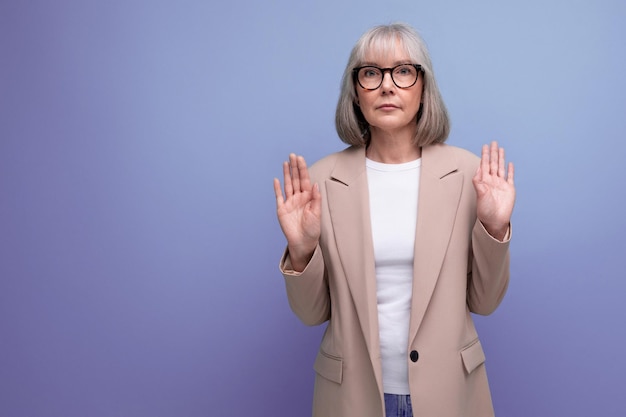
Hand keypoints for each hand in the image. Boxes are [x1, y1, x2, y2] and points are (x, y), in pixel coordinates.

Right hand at [274, 154, 320, 270]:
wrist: (303, 242)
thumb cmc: (312, 229)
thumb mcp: (317, 214)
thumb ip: (316, 199)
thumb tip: (315, 184)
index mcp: (308, 197)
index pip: (305, 180)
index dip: (302, 169)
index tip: (300, 159)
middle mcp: (298, 198)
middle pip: (296, 179)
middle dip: (294, 167)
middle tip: (292, 155)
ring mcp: (289, 202)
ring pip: (288, 185)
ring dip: (286, 174)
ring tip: (286, 163)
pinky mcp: (281, 209)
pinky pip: (279, 196)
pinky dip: (277, 188)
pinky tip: (276, 179)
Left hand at [472, 141, 515, 240]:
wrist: (496, 221)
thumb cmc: (485, 211)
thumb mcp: (481, 197)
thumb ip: (479, 185)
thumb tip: (477, 173)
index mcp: (484, 182)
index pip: (484, 165)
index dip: (485, 156)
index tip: (484, 147)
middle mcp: (492, 181)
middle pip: (493, 163)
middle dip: (492, 153)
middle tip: (492, 142)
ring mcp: (501, 184)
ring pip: (501, 167)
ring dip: (500, 158)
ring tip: (500, 148)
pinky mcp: (509, 189)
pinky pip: (510, 177)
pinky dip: (510, 170)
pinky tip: (509, 163)